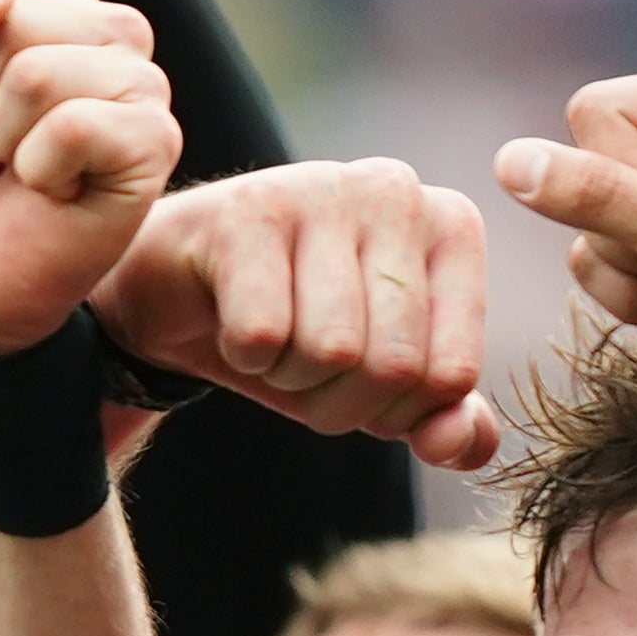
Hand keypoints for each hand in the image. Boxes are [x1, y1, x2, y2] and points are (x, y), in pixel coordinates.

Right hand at [93, 160, 503, 471]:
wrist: (179, 287)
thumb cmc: (293, 328)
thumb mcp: (376, 384)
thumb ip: (438, 419)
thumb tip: (457, 445)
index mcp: (452, 228)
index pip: (452, 375)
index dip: (393, 414)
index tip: (357, 379)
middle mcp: (399, 191)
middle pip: (394, 368)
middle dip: (337, 401)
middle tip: (301, 365)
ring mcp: (323, 190)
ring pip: (332, 352)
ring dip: (288, 378)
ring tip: (270, 338)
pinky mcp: (247, 211)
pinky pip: (263, 336)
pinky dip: (242, 357)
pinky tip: (231, 319)